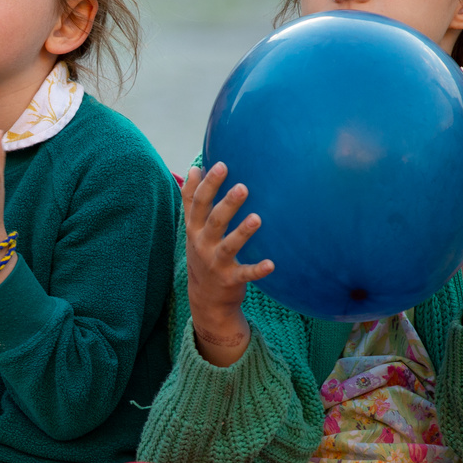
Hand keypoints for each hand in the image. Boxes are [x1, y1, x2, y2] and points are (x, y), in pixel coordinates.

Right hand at [183, 162, 273, 365]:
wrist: (205, 297)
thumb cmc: (202, 253)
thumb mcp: (192, 227)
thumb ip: (191, 199)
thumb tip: (194, 168)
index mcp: (194, 228)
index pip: (198, 203)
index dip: (208, 184)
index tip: (221, 165)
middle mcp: (202, 244)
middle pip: (214, 221)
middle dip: (226, 204)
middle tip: (243, 187)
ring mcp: (216, 263)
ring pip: (229, 246)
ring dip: (242, 233)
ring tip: (257, 218)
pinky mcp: (230, 280)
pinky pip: (245, 274)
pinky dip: (257, 270)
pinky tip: (271, 264)